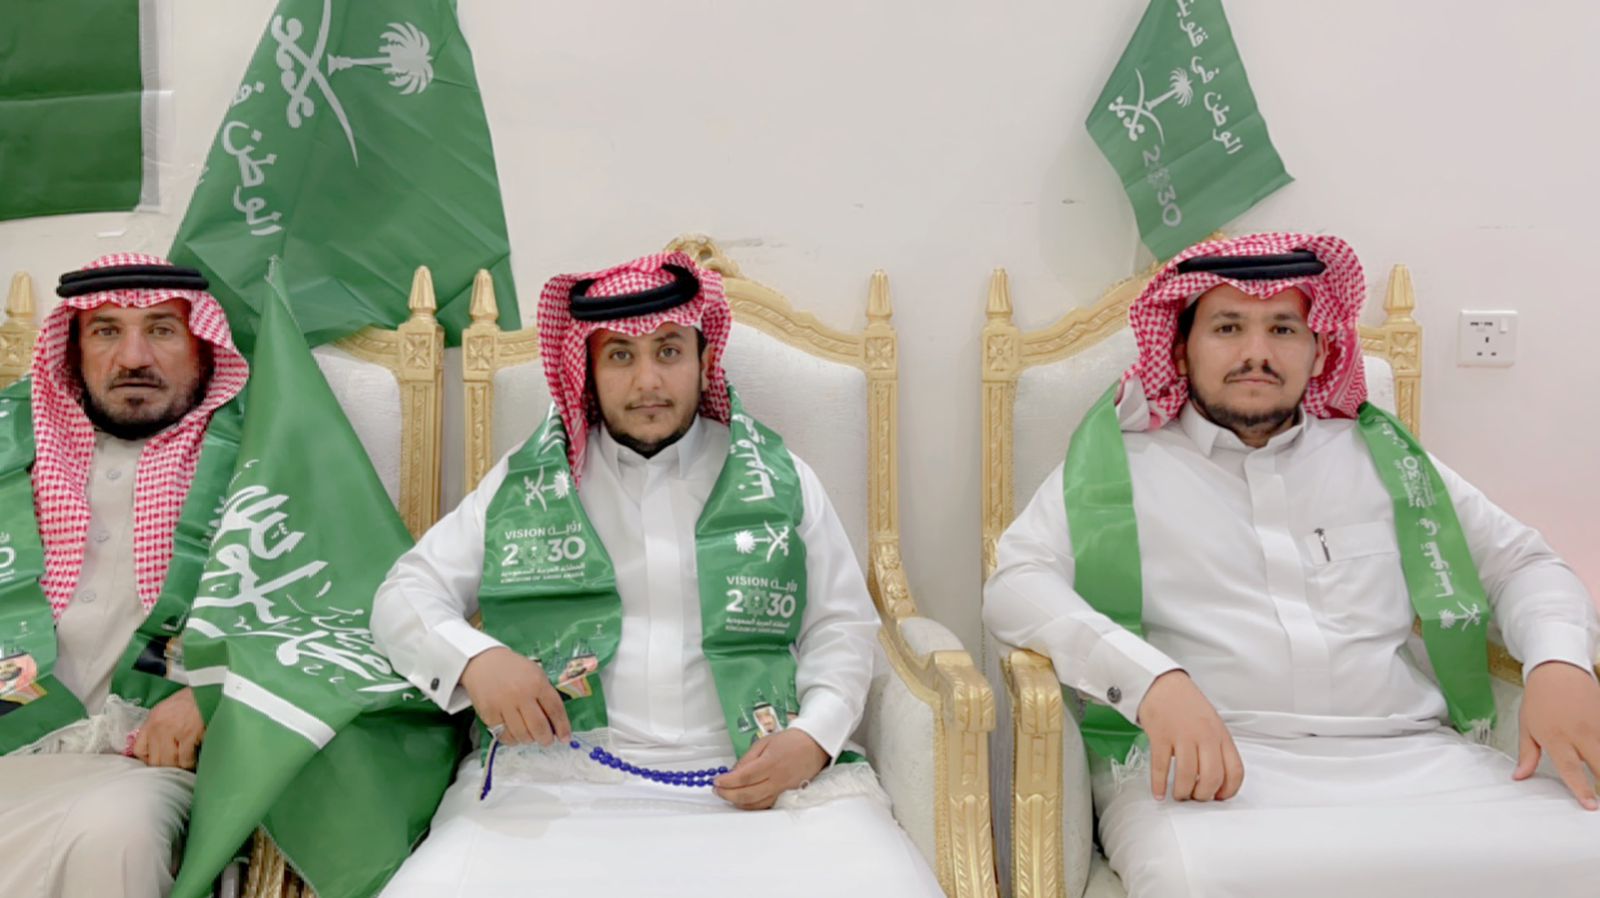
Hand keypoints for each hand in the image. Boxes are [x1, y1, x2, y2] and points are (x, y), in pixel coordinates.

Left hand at [133, 688, 204, 769]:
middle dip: (166, 768)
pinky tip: (197, 759)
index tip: (159, 762)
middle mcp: (158, 727)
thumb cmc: (194, 699)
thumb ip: (161, 726)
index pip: (139, 749)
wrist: (211, 688)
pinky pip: (185, 759)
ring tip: (187, 766)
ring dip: (179, 767)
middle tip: (176, 769)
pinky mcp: (188, 735)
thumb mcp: (169, 708)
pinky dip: (191, 763)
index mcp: (152, 720)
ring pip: (169, 763)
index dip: (148, 760)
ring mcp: (172, 731)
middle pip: (154, 760)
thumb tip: (160, 747)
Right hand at [461, 646, 569, 745]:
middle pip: (539, 727)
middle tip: (547, 741)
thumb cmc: (514, 669)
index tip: (565, 738)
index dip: (563, 727)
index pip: (555, 710)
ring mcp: (503, 705)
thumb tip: (555, 722)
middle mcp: (521, 694)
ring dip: (529, 740)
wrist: (483, 662)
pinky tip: (514, 734)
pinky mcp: (488, 713)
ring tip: (530, 736)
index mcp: (537, 683)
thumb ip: (546, 695)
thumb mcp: (536, 673)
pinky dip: (512, 739)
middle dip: (546, 739)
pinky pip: (504, 735)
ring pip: (522, 735)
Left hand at [713, 728, 828, 810]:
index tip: (716, 782)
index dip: (727, 782)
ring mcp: (783, 790)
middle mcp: (777, 780)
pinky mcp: (787, 796)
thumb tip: (733, 773)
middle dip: (728, 795)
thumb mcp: (764, 742)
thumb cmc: (790, 741)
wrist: (814, 745)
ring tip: (728, 796)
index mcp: (770, 763)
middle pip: (747, 795)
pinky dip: (752, 806)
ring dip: (738, 803)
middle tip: (718, 791)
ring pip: (756, 805)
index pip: (743, 778)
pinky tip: (743, 801)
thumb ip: (747, 758)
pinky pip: (766, 806)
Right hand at [1137, 670, 1243, 801]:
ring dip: (1182, 792)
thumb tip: (1217, 780)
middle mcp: (1205, 736)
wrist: (1162, 684)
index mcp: (1221, 735)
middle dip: (1203, 795)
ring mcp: (1182, 736)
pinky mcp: (1160, 736)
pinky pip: (1160, 767)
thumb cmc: (1187, 705)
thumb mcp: (1213, 724)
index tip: (1220, 798)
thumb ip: (1218, 748)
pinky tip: (1159, 792)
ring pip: (1187, 776)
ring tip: (1178, 795)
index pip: (1235, 771)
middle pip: (1212, 777)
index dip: (1229, 790)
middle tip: (1195, 798)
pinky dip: (1159, 784)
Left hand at [1514, 660, 1599, 809]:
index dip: (1582, 789)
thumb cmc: (1539, 698)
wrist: (1558, 669)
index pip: (1571, 768)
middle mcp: (1580, 733)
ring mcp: (1597, 725)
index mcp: (1556, 736)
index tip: (1590, 806)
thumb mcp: (1527, 725)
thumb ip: (1527, 754)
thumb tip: (1519, 777)